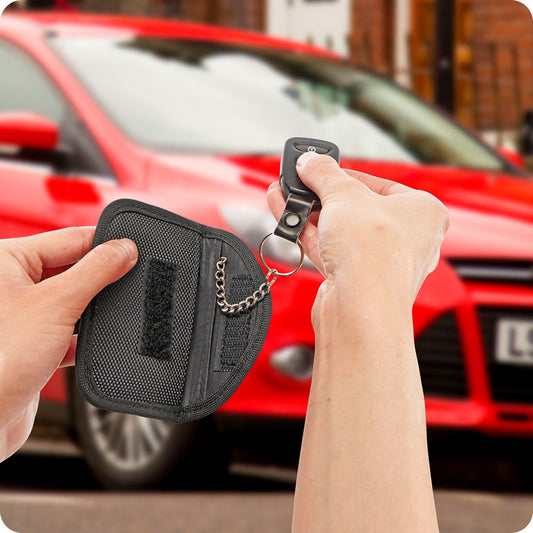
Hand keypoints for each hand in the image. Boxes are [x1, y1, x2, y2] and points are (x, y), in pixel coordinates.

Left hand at [0, 228, 137, 460]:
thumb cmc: (1, 359)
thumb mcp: (58, 303)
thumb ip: (96, 271)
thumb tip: (124, 249)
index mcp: (7, 260)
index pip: (68, 239)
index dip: (104, 243)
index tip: (134, 247)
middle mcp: (13, 284)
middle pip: (72, 268)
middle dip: (101, 277)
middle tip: (131, 278)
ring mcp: (24, 314)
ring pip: (73, 300)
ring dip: (93, 308)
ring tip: (113, 312)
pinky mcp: (34, 342)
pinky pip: (69, 329)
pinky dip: (84, 335)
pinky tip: (95, 341)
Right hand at [267, 152, 448, 313]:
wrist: (359, 308)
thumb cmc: (374, 253)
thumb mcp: (344, 194)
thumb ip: (323, 173)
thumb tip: (310, 161)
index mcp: (424, 212)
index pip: (379, 183)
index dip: (344, 174)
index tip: (319, 168)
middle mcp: (407, 239)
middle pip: (356, 208)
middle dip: (321, 195)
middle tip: (301, 182)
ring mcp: (380, 263)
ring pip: (339, 231)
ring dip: (308, 212)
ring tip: (284, 194)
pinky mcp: (355, 281)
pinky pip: (329, 249)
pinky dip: (306, 232)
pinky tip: (286, 215)